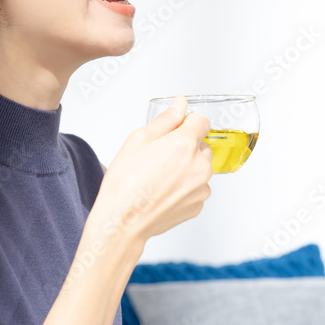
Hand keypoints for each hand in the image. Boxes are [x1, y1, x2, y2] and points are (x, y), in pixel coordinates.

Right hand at [96, 95, 213, 244]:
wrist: (122, 220)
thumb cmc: (125, 182)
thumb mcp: (138, 139)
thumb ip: (165, 119)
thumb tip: (180, 104)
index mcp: (185, 144)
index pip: (202, 121)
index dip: (187, 123)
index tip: (175, 130)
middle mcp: (199, 166)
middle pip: (202, 146)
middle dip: (186, 147)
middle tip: (159, 157)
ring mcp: (201, 188)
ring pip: (200, 168)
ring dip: (187, 168)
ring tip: (159, 177)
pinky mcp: (198, 205)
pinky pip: (197, 188)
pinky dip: (185, 187)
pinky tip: (163, 191)